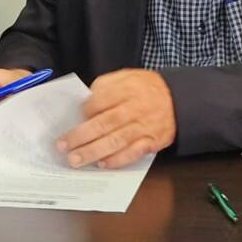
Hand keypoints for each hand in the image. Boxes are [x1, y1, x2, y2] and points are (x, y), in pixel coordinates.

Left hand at [57, 68, 176, 168]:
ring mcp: (143, 127)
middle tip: (62, 146)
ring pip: (115, 141)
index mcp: (126, 89)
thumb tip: (85, 105)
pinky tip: (101, 164)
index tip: (73, 118)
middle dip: (80, 136)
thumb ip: (105, 87)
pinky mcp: (151, 142)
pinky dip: (117, 160)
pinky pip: (133, 154)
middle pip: (104, 124)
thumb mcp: (126, 77)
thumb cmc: (146, 88)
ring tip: (76, 160)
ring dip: (93, 152)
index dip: (84, 111)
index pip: (100, 101)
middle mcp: (134, 109)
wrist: (179, 99)